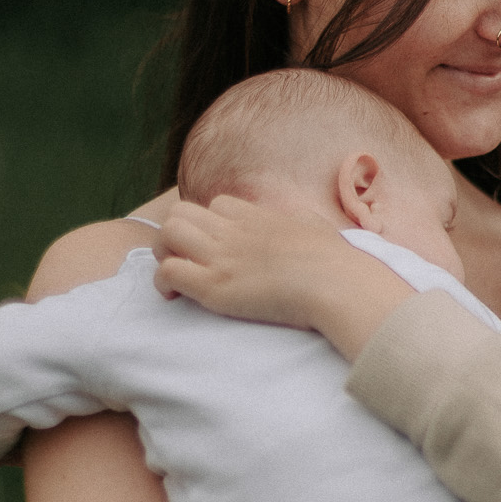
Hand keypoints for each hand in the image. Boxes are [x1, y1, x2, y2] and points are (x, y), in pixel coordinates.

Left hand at [152, 196, 347, 326]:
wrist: (337, 284)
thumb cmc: (336, 262)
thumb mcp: (318, 227)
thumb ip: (303, 220)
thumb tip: (304, 220)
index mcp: (258, 217)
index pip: (218, 204)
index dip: (212, 225)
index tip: (220, 248)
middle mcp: (234, 231)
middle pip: (182, 211)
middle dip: (179, 235)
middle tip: (191, 262)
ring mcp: (222, 256)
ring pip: (167, 233)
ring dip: (165, 254)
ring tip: (180, 277)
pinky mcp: (215, 285)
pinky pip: (167, 271)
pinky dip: (164, 282)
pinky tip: (176, 296)